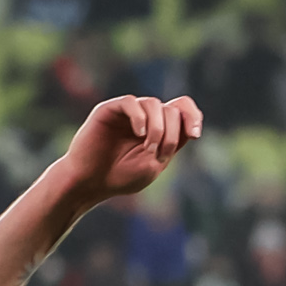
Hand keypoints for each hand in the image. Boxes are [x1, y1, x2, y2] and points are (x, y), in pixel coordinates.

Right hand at [58, 94, 202, 203]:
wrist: (90, 182)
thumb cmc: (120, 177)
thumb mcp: (153, 165)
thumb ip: (171, 144)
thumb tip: (187, 125)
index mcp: (160, 130)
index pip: (183, 110)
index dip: (193, 116)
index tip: (195, 134)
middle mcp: (146, 118)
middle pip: (171, 110)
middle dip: (172, 133)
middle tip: (158, 154)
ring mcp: (128, 112)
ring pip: (154, 104)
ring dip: (158, 128)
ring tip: (149, 148)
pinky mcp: (109, 110)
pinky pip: (131, 103)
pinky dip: (140, 117)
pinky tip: (140, 134)